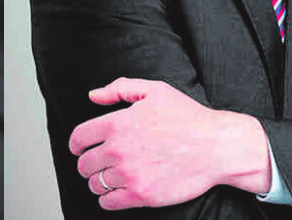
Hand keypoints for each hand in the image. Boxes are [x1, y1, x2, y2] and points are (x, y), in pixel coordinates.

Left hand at [69, 77, 270, 209]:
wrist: (216, 146)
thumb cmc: (188, 117)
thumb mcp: (155, 90)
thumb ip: (120, 88)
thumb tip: (93, 96)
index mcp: (117, 123)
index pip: (78, 138)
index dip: (76, 144)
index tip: (80, 148)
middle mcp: (118, 150)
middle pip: (84, 164)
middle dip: (89, 163)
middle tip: (100, 163)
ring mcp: (129, 174)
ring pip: (95, 184)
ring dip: (99, 181)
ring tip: (112, 176)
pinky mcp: (141, 195)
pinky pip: (108, 203)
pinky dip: (108, 199)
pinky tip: (119, 191)